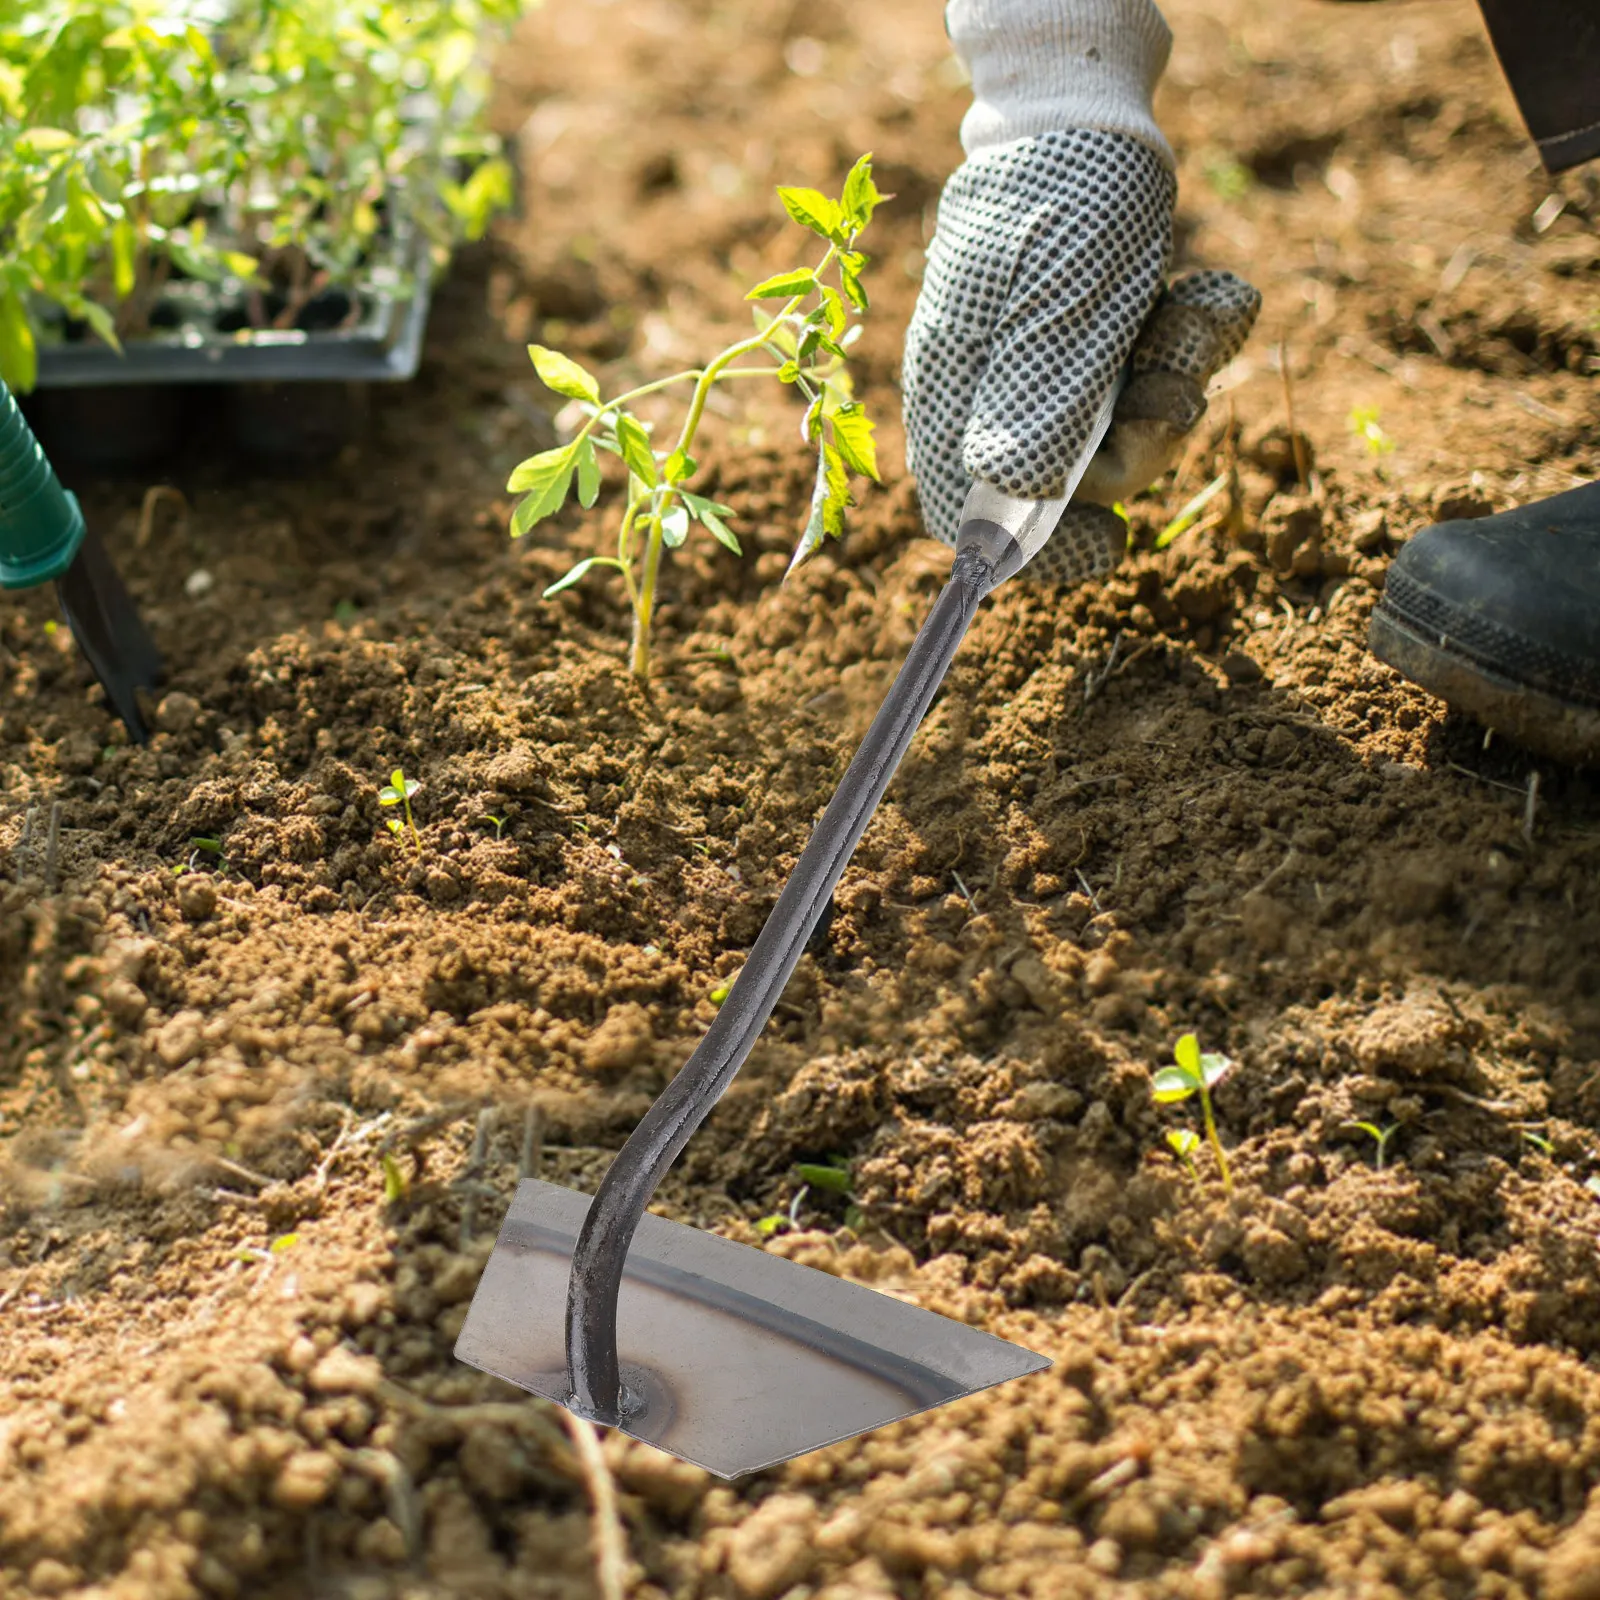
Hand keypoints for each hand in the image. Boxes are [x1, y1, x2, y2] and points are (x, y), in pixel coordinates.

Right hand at [903, 129, 1259, 584]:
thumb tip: (1009, 510)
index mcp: (959, 392)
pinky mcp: (1088, 343)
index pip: (973, 518)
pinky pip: (1143, 383)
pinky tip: (1199, 294)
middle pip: (1069, 484)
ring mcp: (1042, 368)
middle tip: (1177, 386)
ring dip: (1175, 381)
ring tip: (1193, 307)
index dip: (1041, 551)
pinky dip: (1184, 346)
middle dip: (1142, 442)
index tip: (1116, 545)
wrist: (1089, 103)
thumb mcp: (1065, 304)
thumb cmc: (1068, 195)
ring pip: (1119, 434)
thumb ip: (1041, 406)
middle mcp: (991, 393)